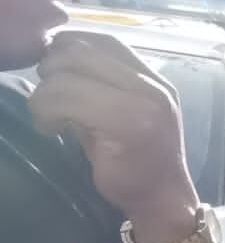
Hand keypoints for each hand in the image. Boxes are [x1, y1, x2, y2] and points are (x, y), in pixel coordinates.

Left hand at [31, 31, 199, 240]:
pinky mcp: (126, 123)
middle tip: (50, 99)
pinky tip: (52, 129)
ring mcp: (143, 103)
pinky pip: (65, 99)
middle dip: (51, 70)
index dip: (70, 46)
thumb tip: (57, 57)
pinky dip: (46, 111)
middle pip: (80, 50)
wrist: (163, 202)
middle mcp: (152, 86)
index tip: (57, 73)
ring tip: (49, 117)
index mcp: (153, 80)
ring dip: (44, 94)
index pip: (104, 40)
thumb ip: (102, 86)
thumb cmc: (138, 163)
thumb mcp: (124, 114)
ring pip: (67, 74)